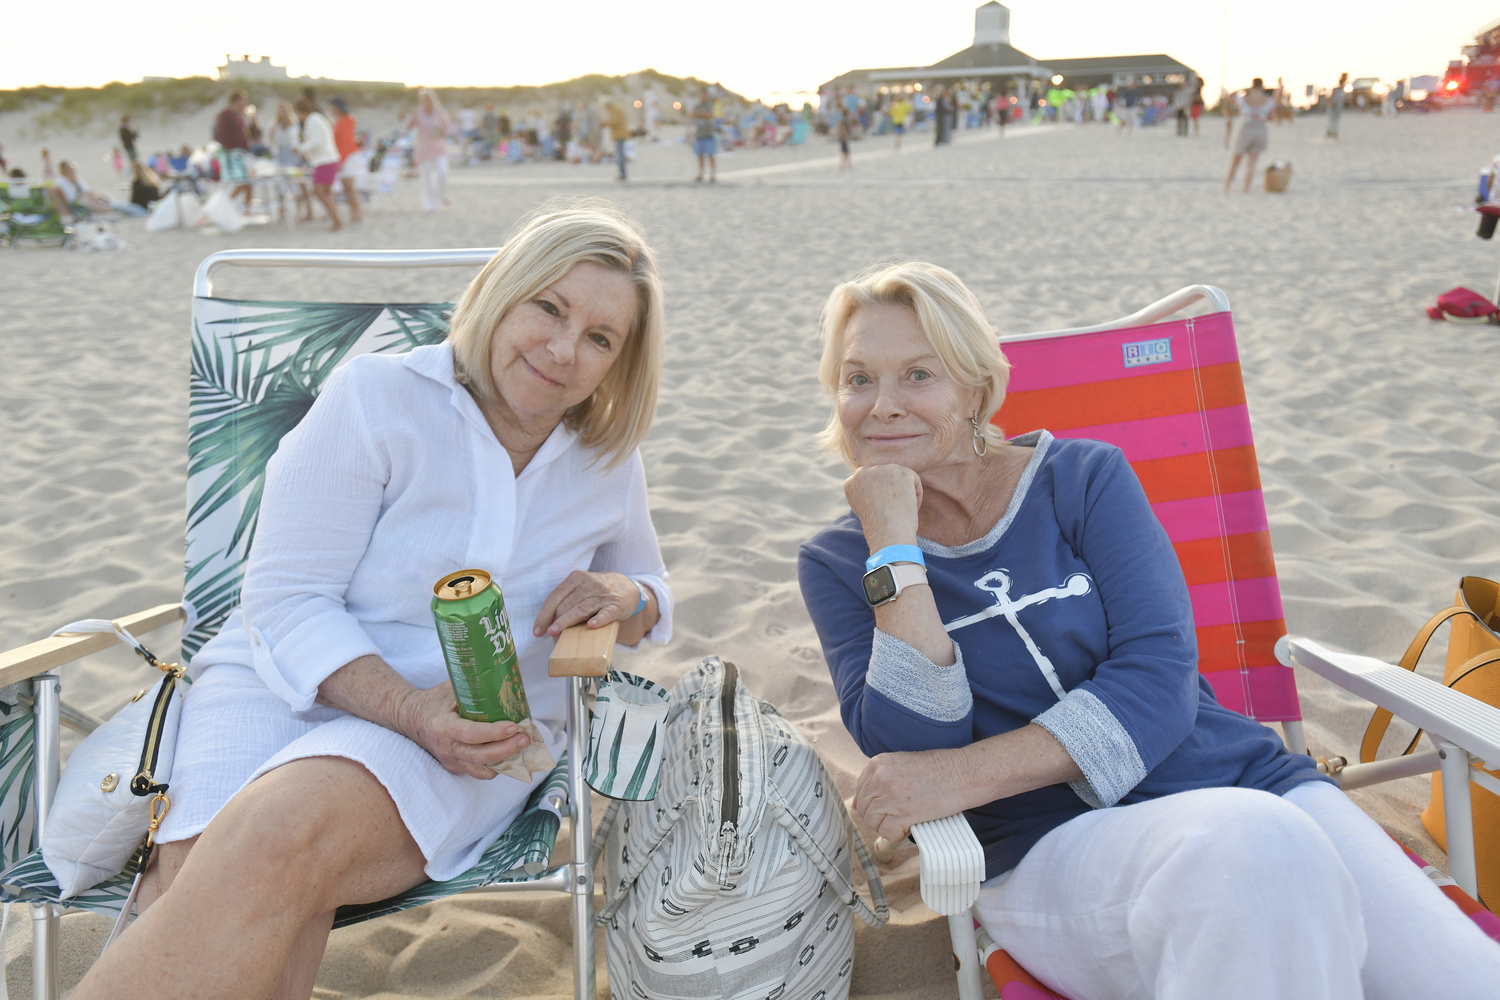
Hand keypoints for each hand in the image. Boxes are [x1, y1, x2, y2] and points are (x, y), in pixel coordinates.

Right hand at [394, 681, 530, 779]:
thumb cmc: (433, 701)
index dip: (493, 732)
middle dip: (506, 749)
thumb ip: (472, 688)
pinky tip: (512, 754)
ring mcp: (450, 760)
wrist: (410, 719)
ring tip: (523, 746)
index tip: (513, 726)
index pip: (470, 734)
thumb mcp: (450, 689)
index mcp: (442, 726)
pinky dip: (497, 766)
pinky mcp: (455, 767)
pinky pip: (478, 772)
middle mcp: (446, 748)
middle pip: (479, 756)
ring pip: (481, 769)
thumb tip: (502, 681)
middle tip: (525, 738)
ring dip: (505, 760)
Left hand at [533, 570, 639, 637]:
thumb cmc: (598, 591)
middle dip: (556, 622)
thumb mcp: (582, 588)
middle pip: (567, 604)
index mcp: (576, 578)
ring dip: (567, 622)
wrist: (628, 587)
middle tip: (550, 636)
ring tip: (556, 634)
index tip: (537, 630)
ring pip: (582, 609)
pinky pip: (607, 613)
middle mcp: (589, 584)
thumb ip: (567, 601)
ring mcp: (604, 595)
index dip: (544, 614)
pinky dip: (599, 619)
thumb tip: (548, 625)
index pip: (555, 597)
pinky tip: (591, 626)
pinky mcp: (617, 605)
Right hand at [843, 464, 922, 551]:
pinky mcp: (899, 471)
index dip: (879, 498)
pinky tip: (910, 506)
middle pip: (885, 477)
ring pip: (899, 477)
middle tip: (894, 511)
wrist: (888, 535)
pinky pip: (914, 479)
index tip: (882, 513)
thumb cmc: (879, 529)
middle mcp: (862, 472)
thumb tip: (883, 488)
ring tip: (901, 510)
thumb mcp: (865, 509)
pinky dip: (916, 494)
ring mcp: (880, 469)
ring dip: (904, 492)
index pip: (871, 483)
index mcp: (850, 483)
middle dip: (891, 492)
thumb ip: (869, 494)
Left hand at [853, 748, 975, 842]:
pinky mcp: (901, 812)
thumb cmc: (938, 770)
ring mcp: (889, 795)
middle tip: (900, 816)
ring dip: (888, 826)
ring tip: (907, 819)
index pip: (861, 791)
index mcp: (877, 763)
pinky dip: (898, 835)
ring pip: (873, 822)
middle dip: (879, 817)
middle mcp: (879, 777)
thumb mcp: (902, 767)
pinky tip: (912, 825)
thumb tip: (856, 804)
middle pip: (864, 808)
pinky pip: (887, 833)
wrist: (963, 773)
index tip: (889, 807)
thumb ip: (879, 782)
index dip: (874, 804)